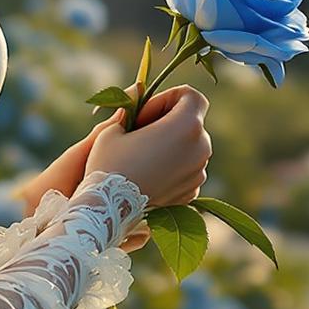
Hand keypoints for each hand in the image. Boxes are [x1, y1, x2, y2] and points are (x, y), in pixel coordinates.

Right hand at [110, 86, 203, 249]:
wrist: (108, 211)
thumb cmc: (109, 164)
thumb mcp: (115, 128)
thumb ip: (133, 109)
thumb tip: (138, 96)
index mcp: (186, 125)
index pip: (191, 96)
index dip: (167, 97)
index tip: (144, 112)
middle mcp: (201, 148)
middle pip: (191, 121)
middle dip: (168, 121)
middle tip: (140, 131)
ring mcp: (199, 173)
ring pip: (189, 146)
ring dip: (170, 144)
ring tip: (141, 154)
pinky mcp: (192, 193)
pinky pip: (186, 169)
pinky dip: (172, 166)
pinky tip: (146, 173)